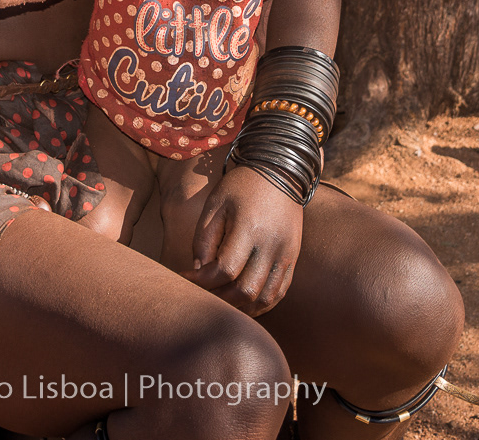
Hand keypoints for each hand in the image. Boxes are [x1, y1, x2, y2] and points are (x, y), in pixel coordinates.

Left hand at [183, 165, 303, 315]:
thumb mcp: (215, 204)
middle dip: (219, 298)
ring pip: (265, 298)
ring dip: (241, 307)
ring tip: (221, 302)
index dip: (201, 281)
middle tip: (201, 294)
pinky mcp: (293, 257)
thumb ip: (204, 239)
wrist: (280, 171)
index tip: (185, 278)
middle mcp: (271, 245)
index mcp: (249, 228)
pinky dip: (262, 304)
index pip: (224, 270)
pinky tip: (244, 303)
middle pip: (245, 290)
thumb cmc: (241, 186)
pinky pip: (280, 291)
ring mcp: (286, 254)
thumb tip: (199, 271)